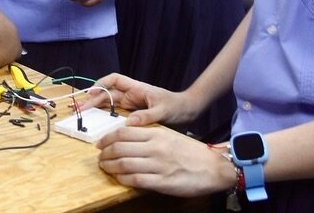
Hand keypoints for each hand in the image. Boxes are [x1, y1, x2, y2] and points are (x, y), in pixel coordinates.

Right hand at [81, 73, 192, 126]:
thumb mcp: (163, 111)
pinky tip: (95, 122)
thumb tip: (130, 122)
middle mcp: (131, 94)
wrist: (187, 111)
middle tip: (78, 108)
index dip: (102, 83)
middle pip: (107, 93)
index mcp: (137, 88)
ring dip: (95, 107)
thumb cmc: (176, 106)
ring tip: (81, 113)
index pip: (115, 80)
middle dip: (92, 98)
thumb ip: (147, 116)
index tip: (91, 92)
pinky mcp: (132, 113)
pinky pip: (115, 113)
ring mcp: (131, 104)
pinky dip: (104, 115)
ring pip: (109, 103)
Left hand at [96, 126, 234, 196]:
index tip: (100, 143)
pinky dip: (123, 179)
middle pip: (120, 147)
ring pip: (124, 164)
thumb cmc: (190, 152)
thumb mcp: (169, 137)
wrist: (213, 167)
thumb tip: (127, 140)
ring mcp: (158, 165)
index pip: (124, 132)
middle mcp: (155, 147)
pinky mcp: (162, 182)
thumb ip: (149, 136)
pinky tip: (118, 178)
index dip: (107, 138)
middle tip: (99, 157)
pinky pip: (135, 180)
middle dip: (105, 153)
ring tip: (104, 167)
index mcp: (157, 134)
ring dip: (109, 166)